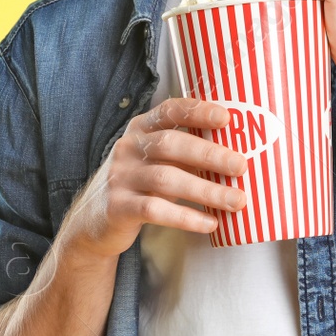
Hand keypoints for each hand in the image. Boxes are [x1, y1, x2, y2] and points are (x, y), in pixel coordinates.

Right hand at [60, 97, 247, 260]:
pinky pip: (155, 210)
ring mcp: (120, 177)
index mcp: (141, 129)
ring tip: (236, 201)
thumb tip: (238, 156)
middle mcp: (128, 148)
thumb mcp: (156, 160)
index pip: (169, 111)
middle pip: (170, 144)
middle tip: (241, 166)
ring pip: (166, 179)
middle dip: (209, 154)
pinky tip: (210, 224)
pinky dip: (186, 217)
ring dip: (205, 190)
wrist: (94, 221)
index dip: (197, 111)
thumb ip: (186, 153)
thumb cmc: (139, 185)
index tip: (226, 117)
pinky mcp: (118, 207)